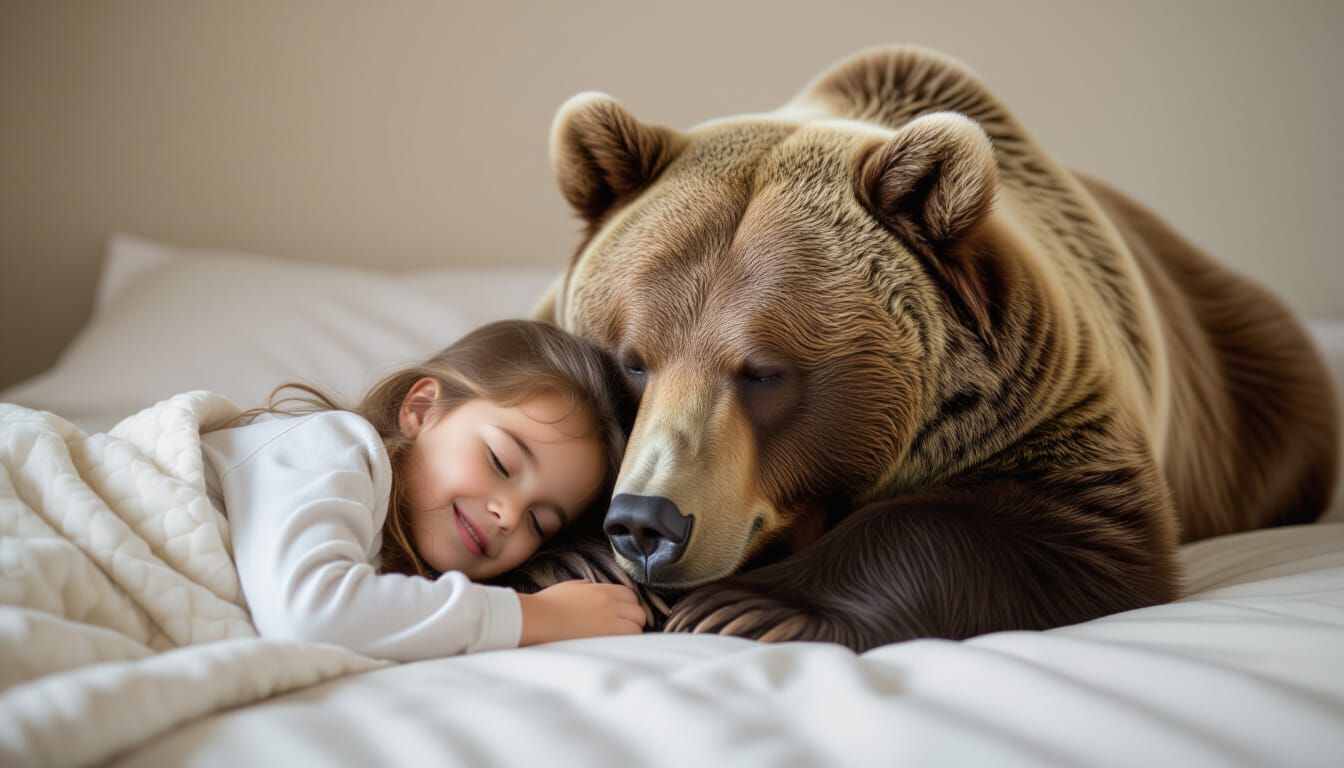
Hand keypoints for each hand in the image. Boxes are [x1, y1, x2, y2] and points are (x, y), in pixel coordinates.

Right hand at [518, 580, 644, 645]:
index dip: (630, 606)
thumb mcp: (571, 587)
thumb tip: (593, 588)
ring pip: (636, 628)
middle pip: (638, 612)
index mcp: (602, 591)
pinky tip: (615, 647)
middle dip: (634, 620)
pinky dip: (625, 645)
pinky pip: (626, 642)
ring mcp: (608, 623)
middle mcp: (610, 605)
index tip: (624, 614)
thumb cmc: (549, 604)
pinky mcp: (604, 640)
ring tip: (619, 640)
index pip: (631, 595)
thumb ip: (588, 587)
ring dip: (631, 634)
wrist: (539, 619)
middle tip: (624, 628)